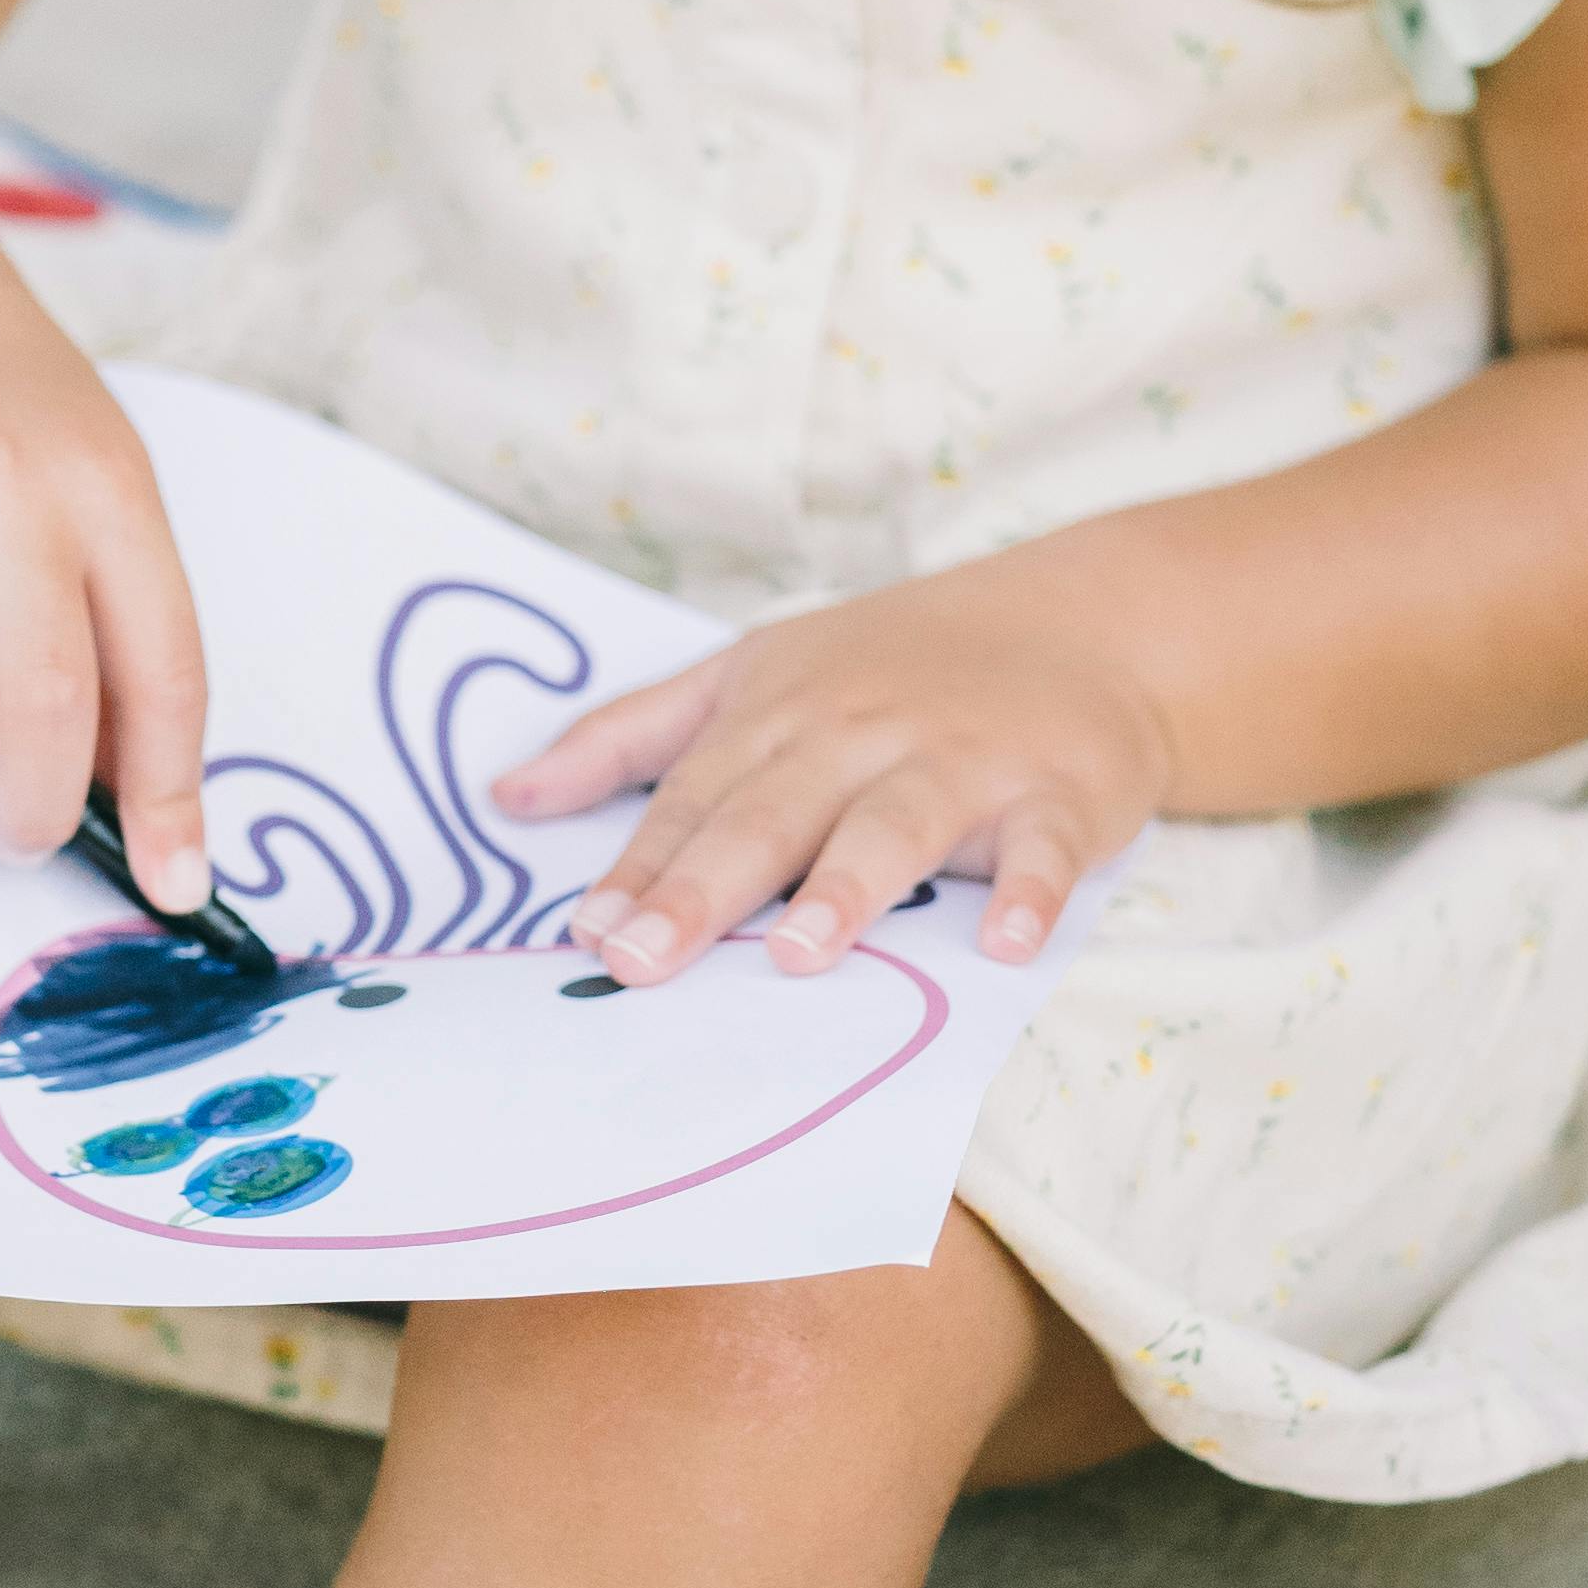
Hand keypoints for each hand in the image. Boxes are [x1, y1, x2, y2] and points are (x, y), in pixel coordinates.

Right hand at [0, 273, 210, 897]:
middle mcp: (7, 470)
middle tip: (16, 834)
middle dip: (36, 806)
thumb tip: (147, 823)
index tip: (167, 884)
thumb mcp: (93, 495)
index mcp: (107, 484)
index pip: (161, 664)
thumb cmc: (0, 433)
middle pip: (45, 690)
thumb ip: (118, 633)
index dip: (168, 792)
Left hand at [488, 569, 1169, 980]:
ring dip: (849, 886)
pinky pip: (1041, 850)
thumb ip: (631, 737)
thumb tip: (506, 795)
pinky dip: (1027, 894)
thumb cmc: (894, 666)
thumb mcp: (751, 675)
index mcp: (780, 713)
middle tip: (644, 963)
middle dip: (705, 889)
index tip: (587, 937)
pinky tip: (1002, 944)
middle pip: (772, 816)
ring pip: (895, 826)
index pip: (695, 800)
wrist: (1081, 624)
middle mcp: (861, 733)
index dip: (640, 868)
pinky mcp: (1057, 793)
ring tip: (800, 955)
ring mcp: (961, 761)